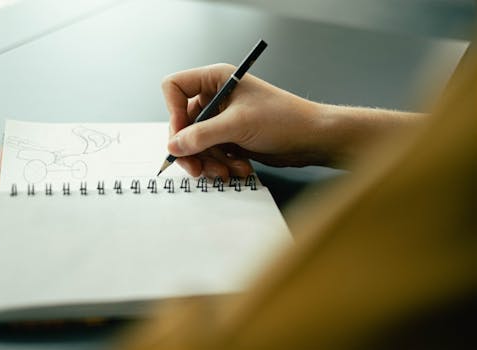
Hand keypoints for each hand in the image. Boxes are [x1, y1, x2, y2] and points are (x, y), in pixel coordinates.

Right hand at [161, 63, 326, 178]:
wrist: (311, 139)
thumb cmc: (284, 119)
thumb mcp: (238, 125)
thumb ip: (202, 135)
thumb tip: (174, 145)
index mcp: (216, 79)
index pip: (175, 88)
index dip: (173, 112)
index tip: (182, 135)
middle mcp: (215, 97)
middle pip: (182, 123)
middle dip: (191, 148)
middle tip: (196, 169)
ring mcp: (222, 119)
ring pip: (196, 143)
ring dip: (209, 161)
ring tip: (226, 171)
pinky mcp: (229, 138)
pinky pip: (211, 153)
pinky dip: (220, 164)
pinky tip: (240, 168)